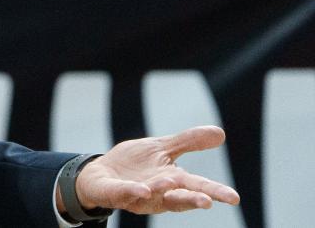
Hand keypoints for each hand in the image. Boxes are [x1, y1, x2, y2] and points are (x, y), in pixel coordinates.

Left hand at [71, 126, 239, 214]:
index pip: (196, 188)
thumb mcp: (162, 148)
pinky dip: (134, 191)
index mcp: (172, 183)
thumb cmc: (135, 164)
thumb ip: (188, 142)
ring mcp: (137, 195)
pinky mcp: (117, 193)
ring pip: (153, 196)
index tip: (233, 198)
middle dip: (193, 200)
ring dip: (162, 190)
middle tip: (209, 201)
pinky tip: (143, 189)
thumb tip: (221, 133)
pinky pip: (126, 193)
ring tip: (171, 181)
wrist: (101, 172)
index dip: (213, 193)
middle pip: (179, 198)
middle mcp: (158, 193)